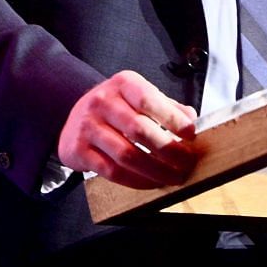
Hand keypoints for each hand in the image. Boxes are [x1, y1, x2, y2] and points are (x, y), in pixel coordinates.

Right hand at [56, 71, 198, 188]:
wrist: (75, 117)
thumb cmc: (116, 107)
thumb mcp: (139, 96)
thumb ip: (166, 106)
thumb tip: (191, 119)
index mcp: (123, 83)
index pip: (149, 100)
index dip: (173, 119)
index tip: (191, 135)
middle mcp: (102, 102)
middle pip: (139, 130)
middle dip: (168, 150)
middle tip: (187, 163)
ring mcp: (88, 126)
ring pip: (127, 155)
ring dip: (155, 171)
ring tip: (173, 177)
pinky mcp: (79, 151)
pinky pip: (112, 171)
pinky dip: (136, 181)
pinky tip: (151, 183)